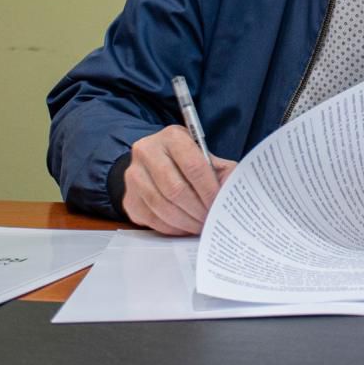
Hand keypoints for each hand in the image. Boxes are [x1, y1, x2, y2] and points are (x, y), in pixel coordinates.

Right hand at [121, 125, 236, 235]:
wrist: (154, 160)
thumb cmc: (185, 159)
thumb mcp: (204, 155)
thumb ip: (221, 170)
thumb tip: (234, 192)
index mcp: (172, 137)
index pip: (193, 166)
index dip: (208, 189)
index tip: (219, 204)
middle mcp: (147, 152)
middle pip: (175, 188)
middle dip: (197, 209)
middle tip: (210, 220)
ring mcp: (134, 175)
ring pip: (162, 206)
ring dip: (185, 221)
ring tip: (200, 225)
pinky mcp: (129, 198)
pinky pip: (152, 219)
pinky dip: (172, 227)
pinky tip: (184, 227)